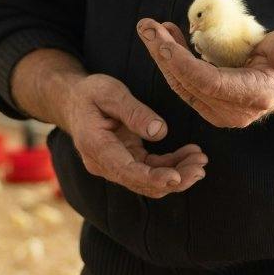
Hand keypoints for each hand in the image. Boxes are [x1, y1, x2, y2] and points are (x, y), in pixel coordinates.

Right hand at [60, 73, 207, 198]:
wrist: (73, 101)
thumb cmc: (90, 93)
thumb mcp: (110, 92)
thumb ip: (133, 111)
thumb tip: (160, 132)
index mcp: (96, 146)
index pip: (127, 171)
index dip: (153, 177)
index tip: (177, 178)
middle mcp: (103, 163)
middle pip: (141, 182)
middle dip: (174, 178)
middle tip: (200, 166)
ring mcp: (114, 166)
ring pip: (148, 181)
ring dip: (177, 174)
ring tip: (200, 161)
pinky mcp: (125, 162)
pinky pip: (150, 171)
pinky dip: (171, 166)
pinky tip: (190, 155)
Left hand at [137, 18, 273, 128]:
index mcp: (254, 95)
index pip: (209, 82)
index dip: (183, 64)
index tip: (162, 42)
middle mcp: (233, 112)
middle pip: (188, 83)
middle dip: (164, 54)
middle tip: (147, 26)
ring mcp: (219, 115)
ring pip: (182, 85)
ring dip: (163, 56)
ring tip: (151, 29)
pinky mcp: (209, 110)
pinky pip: (184, 86)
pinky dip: (171, 63)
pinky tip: (164, 40)